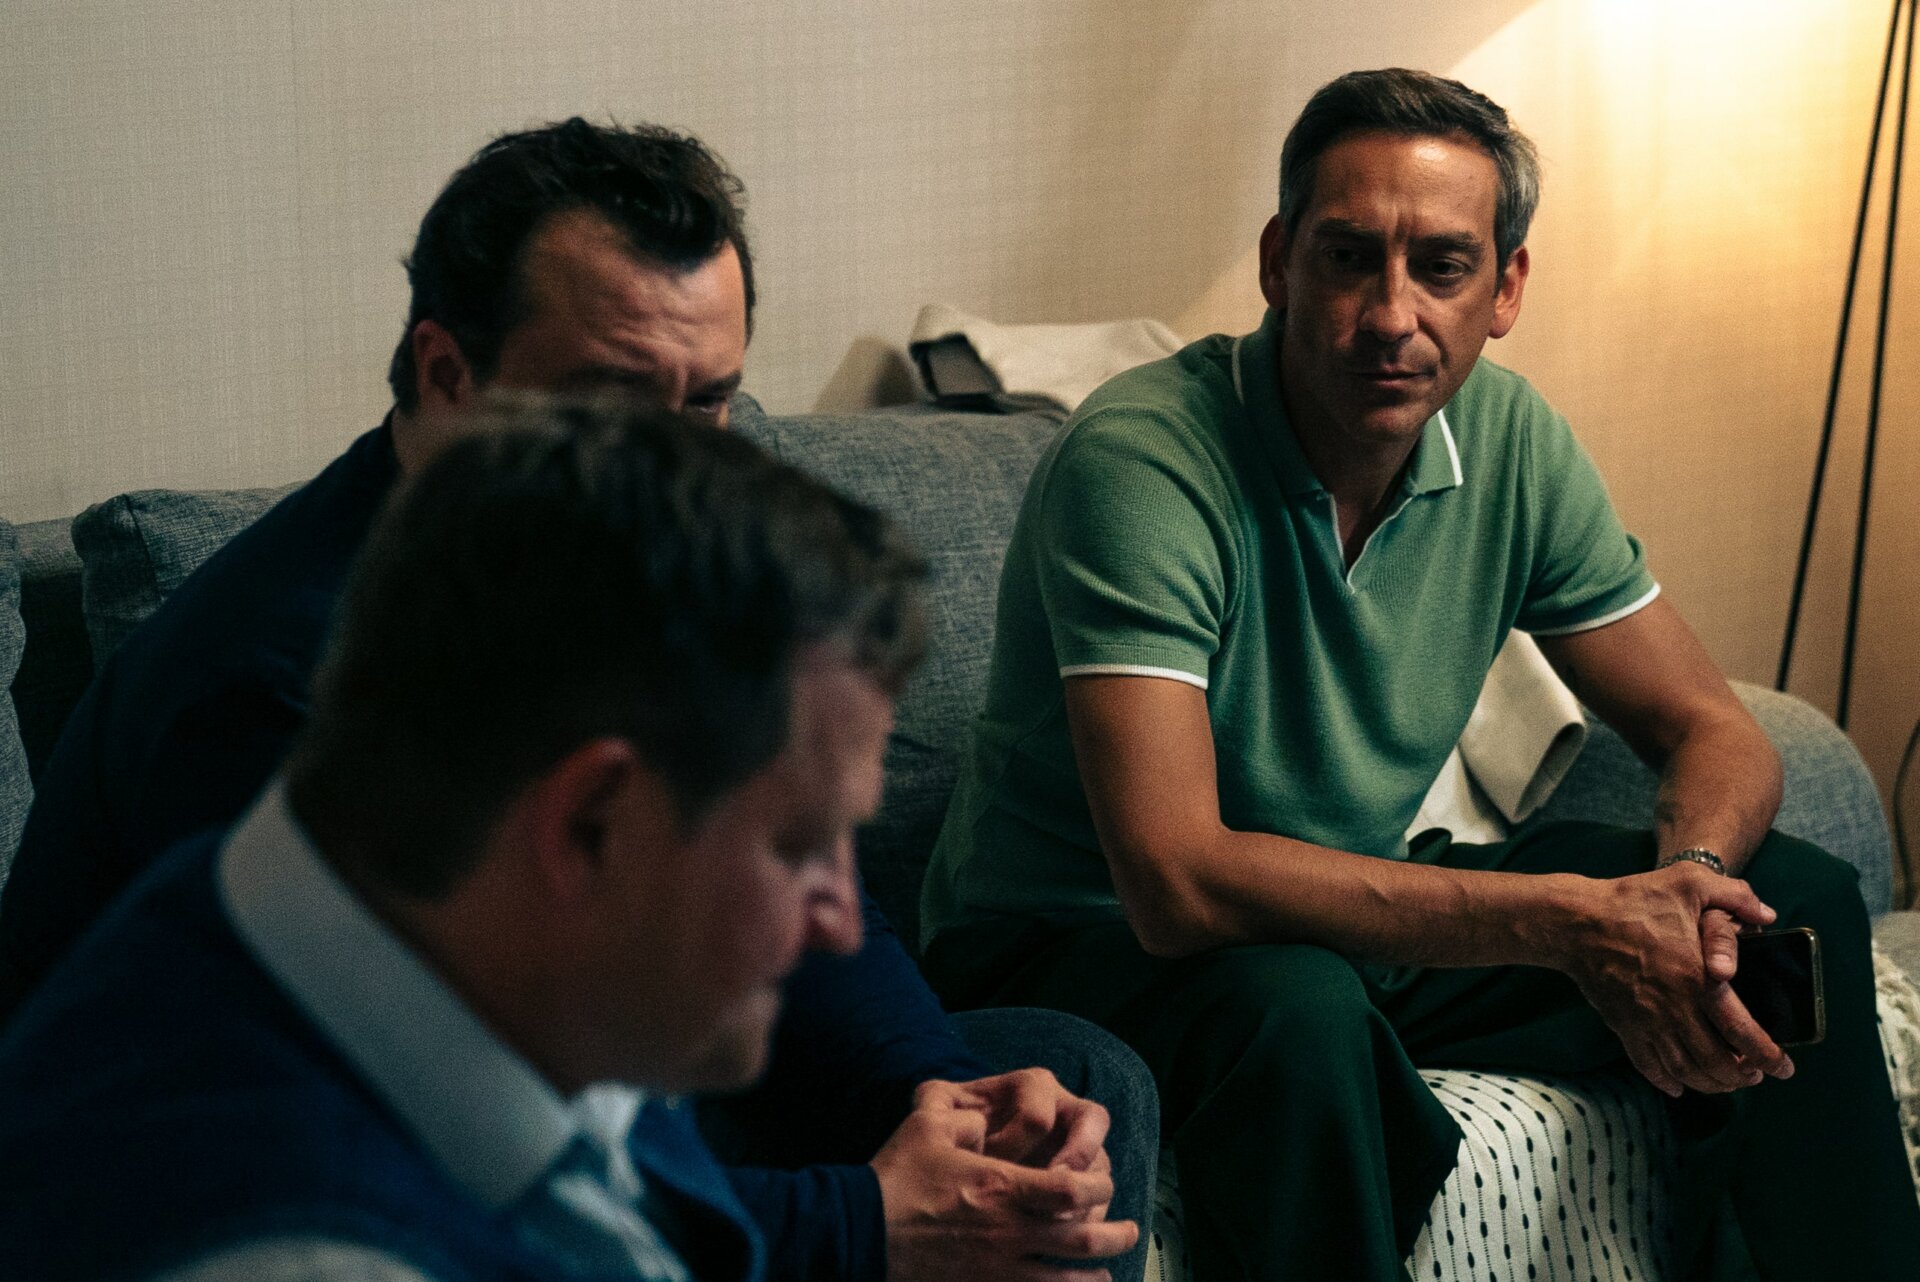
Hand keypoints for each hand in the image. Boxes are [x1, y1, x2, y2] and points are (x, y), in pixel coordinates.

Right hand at [870, 1078, 1138, 1281]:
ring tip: (1106, 1273)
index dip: (1098, 1186)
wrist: (858, 1233)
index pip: (1073, 1190)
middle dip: (1115, 1236)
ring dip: (1093, 1277)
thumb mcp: (926, 1125)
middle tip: (1128, 1230)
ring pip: (1066, 1281)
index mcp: (1002, 1187)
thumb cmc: (894, 1178)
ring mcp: (998, 1268)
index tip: (1102, 1183)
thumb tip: (985, 1114)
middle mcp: (1008, 1231)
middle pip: (1084, 1241)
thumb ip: (964, 1113)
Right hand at [1559, 863, 1781, 1097]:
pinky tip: (1678, 1086)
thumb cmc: (1631, 901)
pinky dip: (1667, 1082)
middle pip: (1716, 1062)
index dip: (1768, 1056)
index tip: (1784, 1067)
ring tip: (1726, 1082)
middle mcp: (1675, 1009)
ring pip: (1685, 1071)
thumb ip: (1736, 896)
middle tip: (1755, 1075)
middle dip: (1742, 1076)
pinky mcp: (1623, 1025)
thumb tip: (1768, 915)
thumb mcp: (1689, 883)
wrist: (1575, 921)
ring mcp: (1647, 1022)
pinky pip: (1648, 1065)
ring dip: (1711, 1084)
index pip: (1743, 1032)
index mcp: (1698, 980)